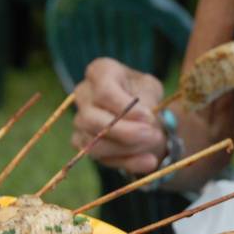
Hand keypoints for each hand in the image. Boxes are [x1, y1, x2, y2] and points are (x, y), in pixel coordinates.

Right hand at [71, 58, 165, 173]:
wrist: (143, 117)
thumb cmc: (145, 96)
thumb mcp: (152, 90)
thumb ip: (146, 102)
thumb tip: (142, 121)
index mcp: (99, 72)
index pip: (103, 91)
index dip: (124, 108)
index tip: (148, 117)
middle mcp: (82, 94)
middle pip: (92, 119)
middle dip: (125, 132)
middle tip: (153, 135)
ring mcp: (78, 120)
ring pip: (94, 143)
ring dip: (128, 148)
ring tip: (154, 143)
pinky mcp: (80, 143)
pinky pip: (100, 159)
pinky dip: (128, 162)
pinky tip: (149, 160)